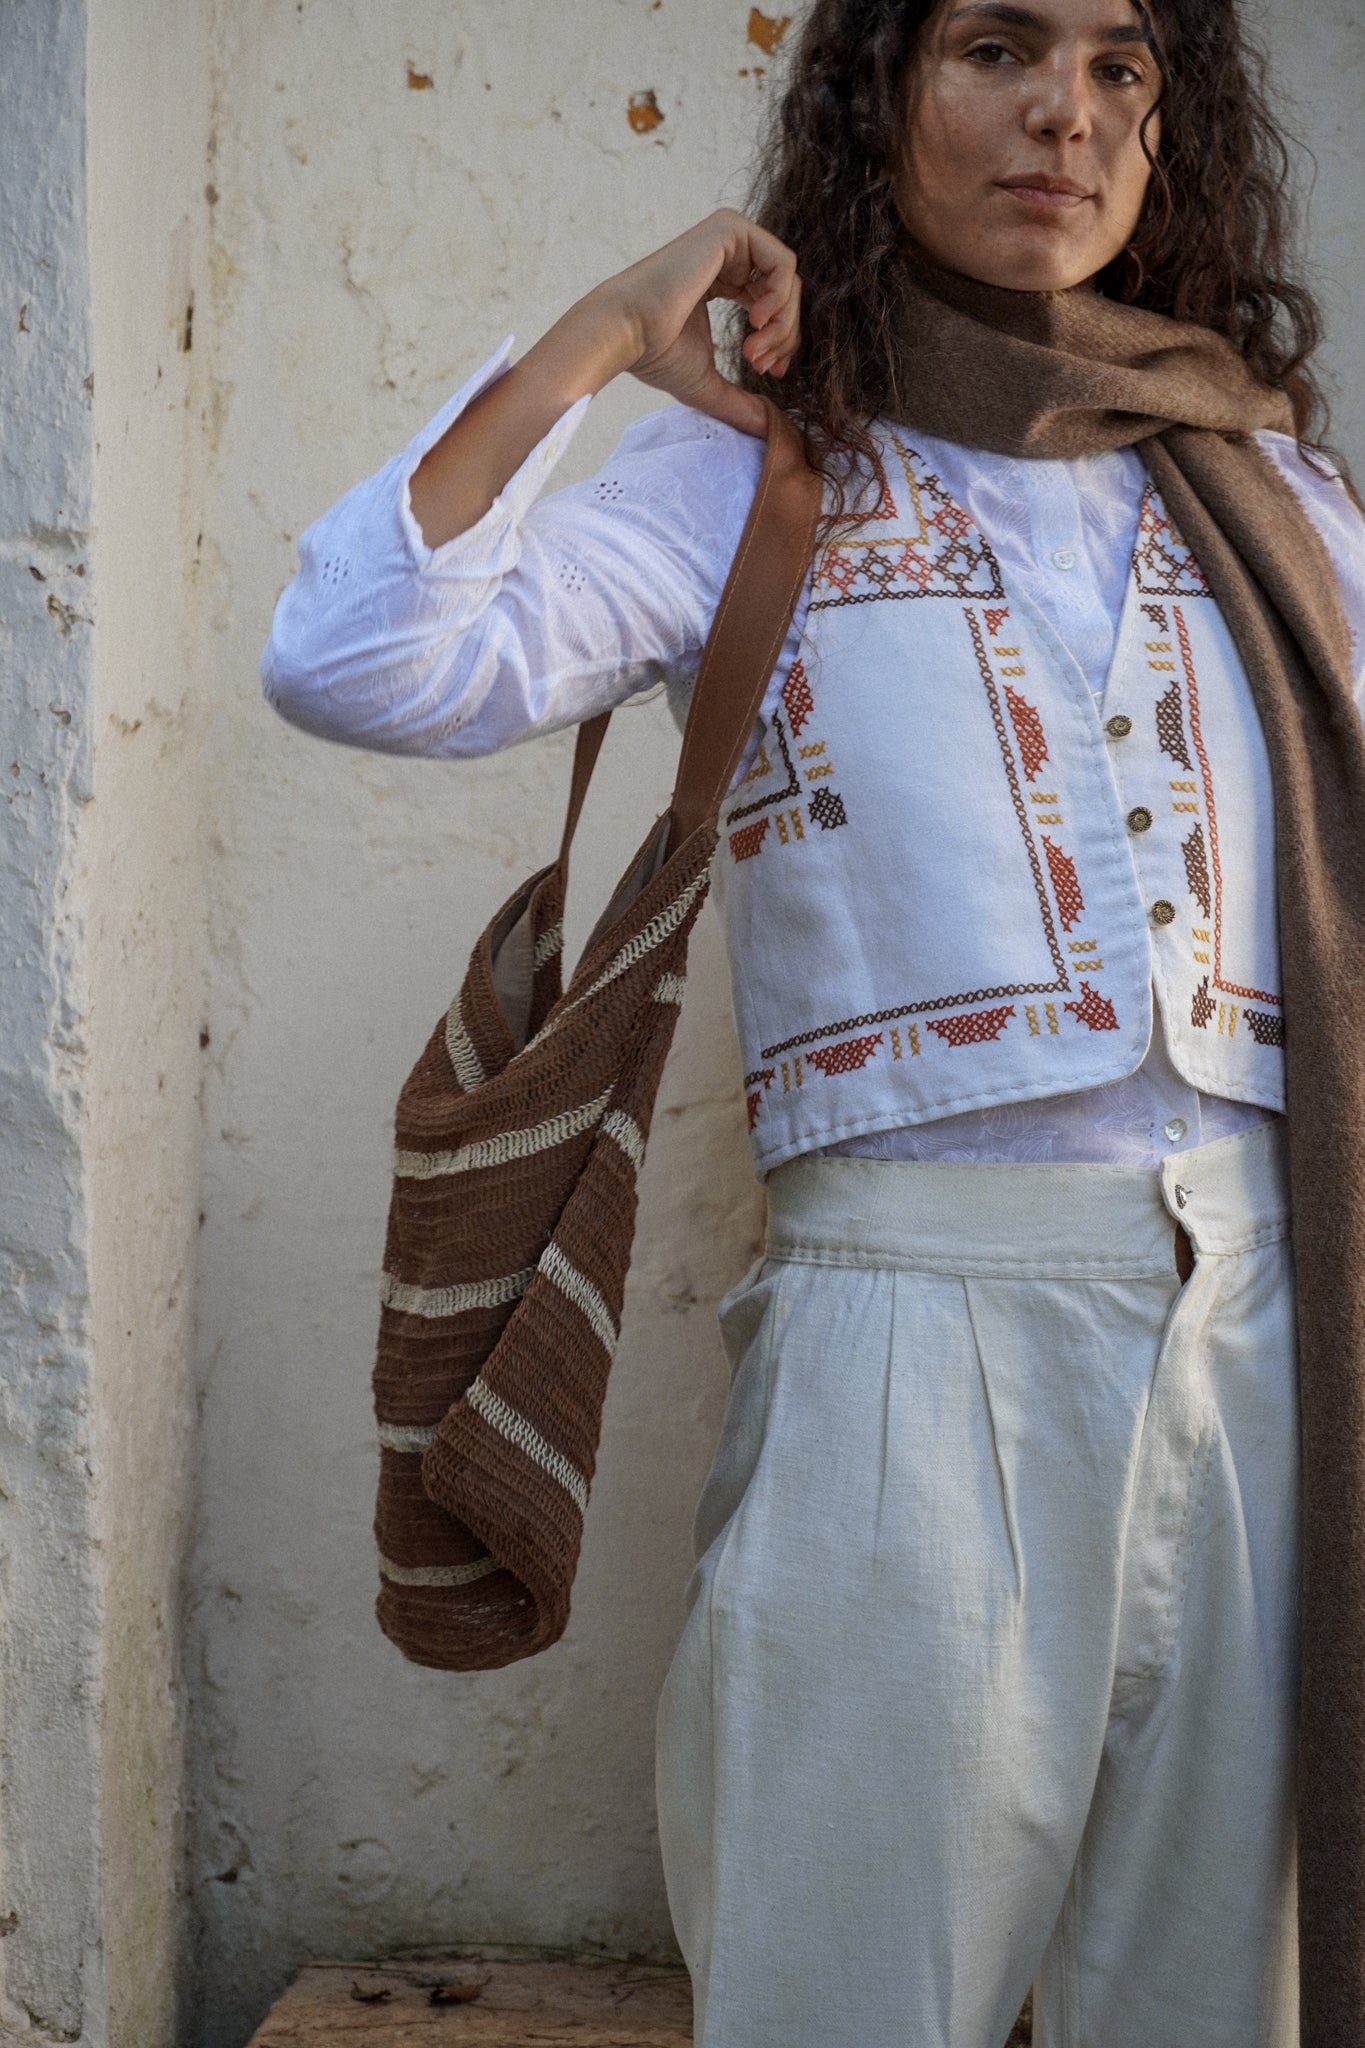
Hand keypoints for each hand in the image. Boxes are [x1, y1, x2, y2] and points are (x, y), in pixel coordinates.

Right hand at [591, 209, 801, 439]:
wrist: (627, 332)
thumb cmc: (655, 355)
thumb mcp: (709, 382)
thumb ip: (741, 401)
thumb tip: (771, 430)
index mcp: (721, 279)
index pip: (772, 303)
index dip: (781, 341)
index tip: (768, 372)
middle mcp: (727, 255)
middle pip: (785, 292)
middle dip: (783, 337)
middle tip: (759, 365)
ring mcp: (728, 238)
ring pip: (788, 280)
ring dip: (782, 324)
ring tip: (754, 350)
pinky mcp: (730, 229)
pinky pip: (783, 263)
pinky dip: (780, 299)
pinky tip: (757, 321)